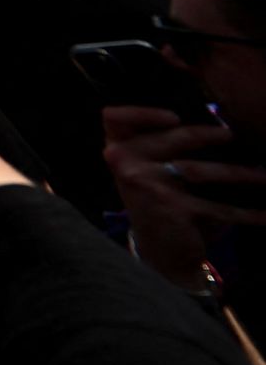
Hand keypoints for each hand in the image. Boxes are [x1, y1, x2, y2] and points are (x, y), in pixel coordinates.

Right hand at [106, 107, 265, 282]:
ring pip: (202, 171)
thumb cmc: (159, 202)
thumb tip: (215, 123)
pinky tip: (265, 214)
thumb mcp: (147, 170)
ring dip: (240, 173)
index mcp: (116, 149)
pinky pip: (217, 206)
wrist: (160, 252)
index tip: (175, 117)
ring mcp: (147, 184)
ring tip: (264, 175)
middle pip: (174, 137)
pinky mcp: (173, 208)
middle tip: (232, 135)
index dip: (143, 112)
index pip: (115, 117)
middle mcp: (124, 163)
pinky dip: (247, 212)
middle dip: (209, 134)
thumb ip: (162, 146)